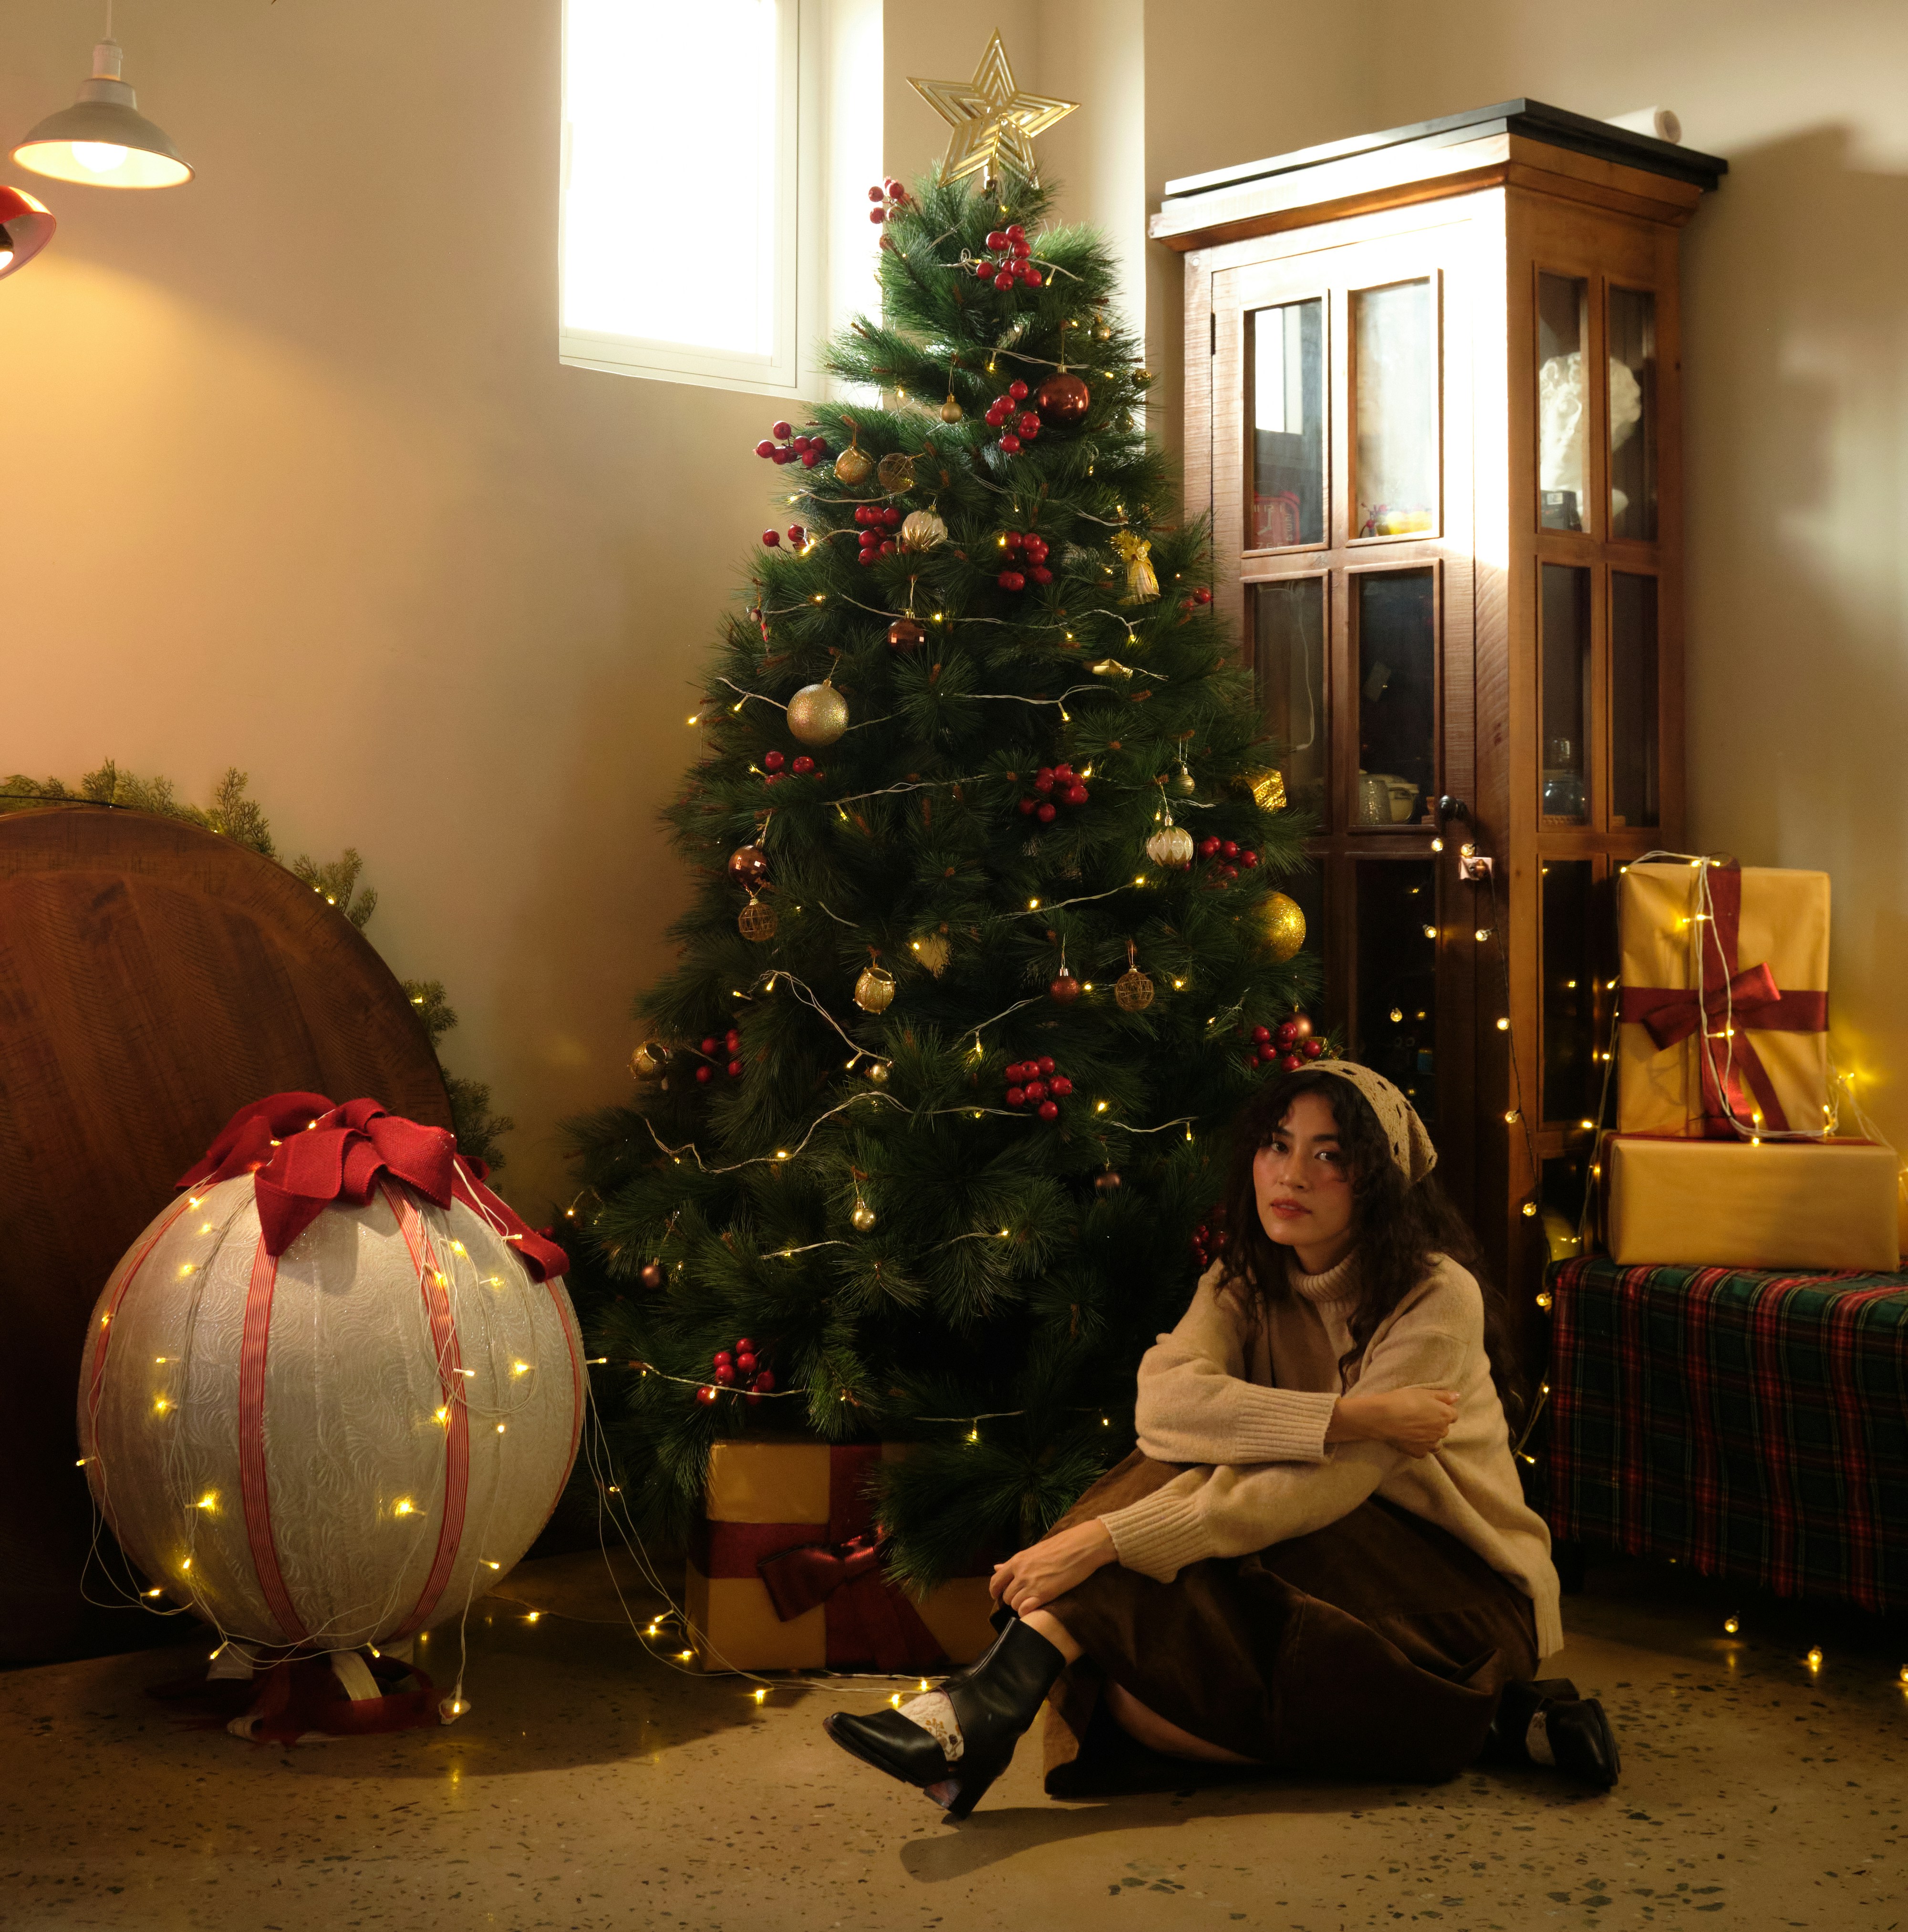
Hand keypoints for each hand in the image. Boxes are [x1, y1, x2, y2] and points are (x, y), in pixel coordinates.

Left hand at [989, 1520, 1115, 1616]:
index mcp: (1017, 1561)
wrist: (1080, 1546)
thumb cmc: (1060, 1546)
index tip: (999, 1596)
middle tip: (1024, 1598)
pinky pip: (1025, 1610)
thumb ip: (1014, 1563)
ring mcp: (1031, 1584)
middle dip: (1012, 1599)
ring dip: (1021, 1606)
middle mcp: (1020, 1573)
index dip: (995, 1591)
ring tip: (1032, 1602)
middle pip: (1006, 1596)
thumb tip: (995, 1567)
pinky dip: (1027, 1612)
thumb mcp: (1033, 1552)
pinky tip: (1036, 1607)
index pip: (995, 1581)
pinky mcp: (1044, 1594)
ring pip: (1014, 1604)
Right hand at [1329, 1387, 1458, 1457]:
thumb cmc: (1403, 1400)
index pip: (1453, 1415)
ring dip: (1429, 1437)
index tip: (1430, 1408)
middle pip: (1443, 1428)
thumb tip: (1457, 1396)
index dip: (1441, 1410)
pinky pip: (1423, 1450)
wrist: (1383, 1417)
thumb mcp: (1423, 1392)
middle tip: (1419, 1417)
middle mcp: (1442, 1431)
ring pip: (1435, 1441)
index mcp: (1445, 1415)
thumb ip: (1443, 1396)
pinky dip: (1419, 1446)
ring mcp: (1430, 1444)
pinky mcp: (1419, 1453)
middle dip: (1435, 1424)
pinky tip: (1409, 1438)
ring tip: (1415, 1429)